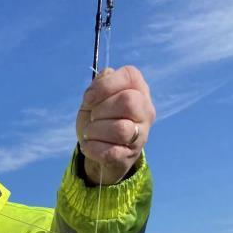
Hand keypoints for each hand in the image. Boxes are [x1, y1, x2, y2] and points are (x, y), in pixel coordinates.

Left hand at [76, 66, 154, 184]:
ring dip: (95, 130)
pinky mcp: (129, 156)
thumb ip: (99, 85)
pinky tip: (88, 146)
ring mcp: (141, 135)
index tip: (89, 98)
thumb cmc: (100, 119)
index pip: (129, 76)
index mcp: (139, 89)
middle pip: (128, 101)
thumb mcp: (96, 98)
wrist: (99, 152)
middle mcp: (145, 111)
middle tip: (93, 117)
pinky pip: (111, 152)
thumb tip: (96, 89)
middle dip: (101, 109)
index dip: (105, 85)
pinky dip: (92, 148)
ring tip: (89, 133)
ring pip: (120, 129)